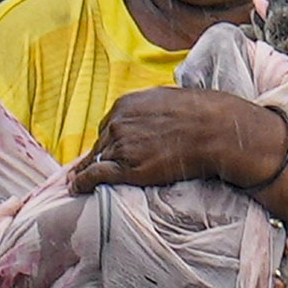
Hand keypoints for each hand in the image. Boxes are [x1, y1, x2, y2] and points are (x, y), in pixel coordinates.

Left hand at [70, 87, 228, 192]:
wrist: (212, 130)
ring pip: (94, 160)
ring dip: (86, 171)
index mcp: (125, 105)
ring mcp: (120, 146)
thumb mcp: (167, 98)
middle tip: (90, 169)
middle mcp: (117, 124)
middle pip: (100, 144)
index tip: (109, 150)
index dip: (109, 140)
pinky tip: (76, 189)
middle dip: (99, 156)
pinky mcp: (126, 168)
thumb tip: (153, 113)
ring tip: (75, 182)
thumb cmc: (199, 113)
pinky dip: (82, 183)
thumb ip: (151, 107)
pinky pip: (94, 175)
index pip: (108, 126)